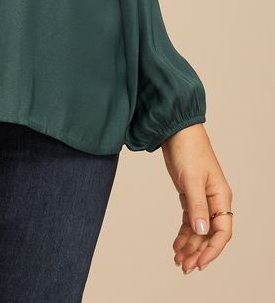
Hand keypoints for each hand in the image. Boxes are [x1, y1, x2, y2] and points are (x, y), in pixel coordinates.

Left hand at [160, 122, 232, 273]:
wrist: (175, 130)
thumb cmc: (188, 149)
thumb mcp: (191, 179)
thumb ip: (196, 206)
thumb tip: (202, 232)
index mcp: (221, 197)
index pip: (222, 231)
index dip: (212, 250)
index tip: (200, 264)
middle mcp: (214, 200)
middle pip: (209, 234)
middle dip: (198, 252)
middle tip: (184, 267)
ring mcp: (202, 198)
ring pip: (198, 229)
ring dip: (189, 245)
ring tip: (178, 260)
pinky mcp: (189, 194)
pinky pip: (189, 220)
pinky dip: (183, 233)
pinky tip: (176, 244)